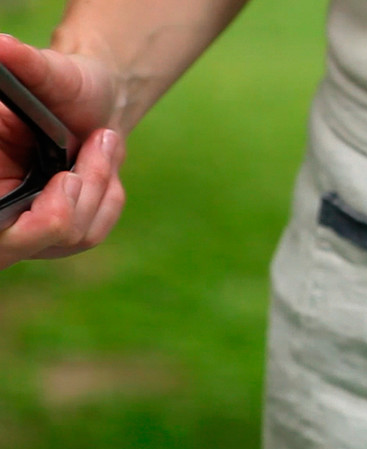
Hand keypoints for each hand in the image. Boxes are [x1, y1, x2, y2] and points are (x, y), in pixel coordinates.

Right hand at [0, 34, 124, 268]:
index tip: (67, 180)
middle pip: (40, 236)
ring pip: (74, 234)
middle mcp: (1, 209)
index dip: (34, 222)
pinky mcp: (59, 232)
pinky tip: (106, 159)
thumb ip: (23, 64)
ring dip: (99, 184)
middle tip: (99, 143)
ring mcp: (29, 226)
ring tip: (106, 139)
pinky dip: (108, 195)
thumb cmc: (62, 82)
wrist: (89, 98)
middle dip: (78, 194)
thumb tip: (2, 45)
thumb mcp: (45, 69)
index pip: (1, 228)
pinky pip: (93, 229)